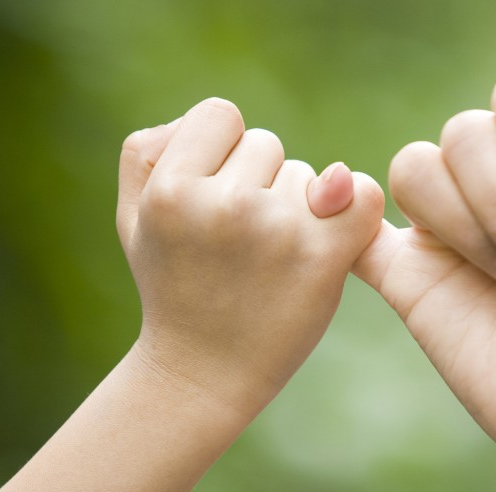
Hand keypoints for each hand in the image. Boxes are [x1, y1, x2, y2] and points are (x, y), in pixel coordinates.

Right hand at [118, 97, 383, 414]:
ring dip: (296, 207)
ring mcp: (276, 232)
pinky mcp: (322, 259)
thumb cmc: (171, 283)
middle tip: (236, 240)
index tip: (211, 194)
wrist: (201, 373)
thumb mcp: (133, 214)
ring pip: (310, 175)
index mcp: (171, 190)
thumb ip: (150, 148)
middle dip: (257, 182)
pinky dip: (355, 210)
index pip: (220, 114)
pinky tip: (331, 238)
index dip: (219, 152)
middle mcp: (224, 206)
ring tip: (266, 259)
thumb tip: (232, 125)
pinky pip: (362, 195)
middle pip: (267, 144)